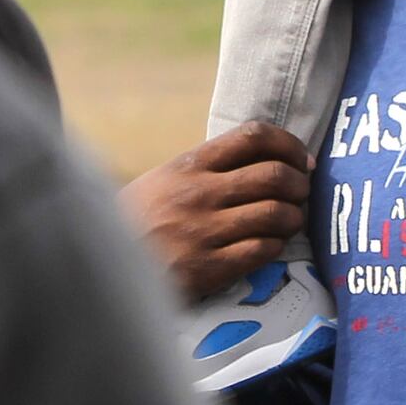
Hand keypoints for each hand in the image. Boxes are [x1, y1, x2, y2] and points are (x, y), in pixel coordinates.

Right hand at [122, 123, 313, 303]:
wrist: (103, 264)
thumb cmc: (140, 219)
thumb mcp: (165, 179)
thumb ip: (208, 167)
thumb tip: (265, 160)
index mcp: (190, 164)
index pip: (254, 136)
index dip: (289, 144)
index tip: (301, 159)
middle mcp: (200, 193)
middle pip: (274, 176)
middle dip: (300, 185)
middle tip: (301, 194)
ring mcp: (205, 231)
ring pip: (276, 215)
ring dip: (294, 218)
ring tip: (291, 222)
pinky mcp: (209, 268)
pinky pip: (262, 251)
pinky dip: (277, 246)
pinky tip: (271, 245)